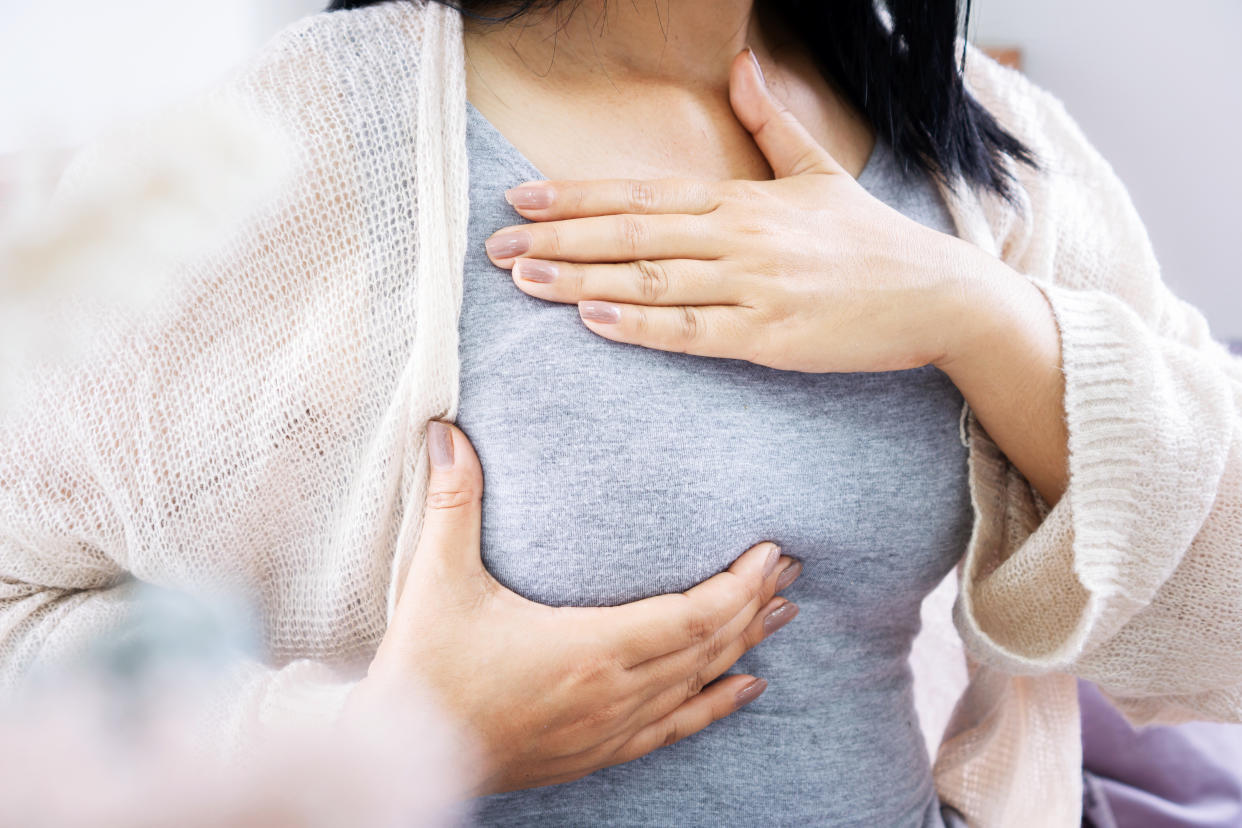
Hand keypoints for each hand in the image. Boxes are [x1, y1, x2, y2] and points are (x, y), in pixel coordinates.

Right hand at [346, 420, 801, 795]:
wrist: (401, 755)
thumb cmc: (424, 669)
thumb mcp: (436, 580)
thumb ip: (452, 502)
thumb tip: (445, 431)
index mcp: (588, 648)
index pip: (690, 615)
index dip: (739, 585)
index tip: (773, 554)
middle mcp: (612, 692)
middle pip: (708, 645)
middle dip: (755, 605)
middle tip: (792, 569)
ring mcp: (610, 728)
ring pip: (699, 685)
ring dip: (744, 646)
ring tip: (784, 614)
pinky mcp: (599, 751)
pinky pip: (675, 729)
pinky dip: (717, 705)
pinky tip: (748, 688)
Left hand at [484, 47, 995, 373]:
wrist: (937, 293)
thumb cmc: (871, 237)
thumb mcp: (820, 168)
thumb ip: (769, 121)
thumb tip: (741, 64)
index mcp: (743, 200)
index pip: (643, 193)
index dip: (577, 196)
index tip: (521, 198)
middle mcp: (740, 238)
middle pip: (632, 234)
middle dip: (559, 238)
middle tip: (496, 247)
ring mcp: (753, 288)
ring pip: (652, 281)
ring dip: (582, 280)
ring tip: (525, 280)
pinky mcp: (769, 337)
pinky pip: (692, 331)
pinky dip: (640, 326)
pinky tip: (593, 320)